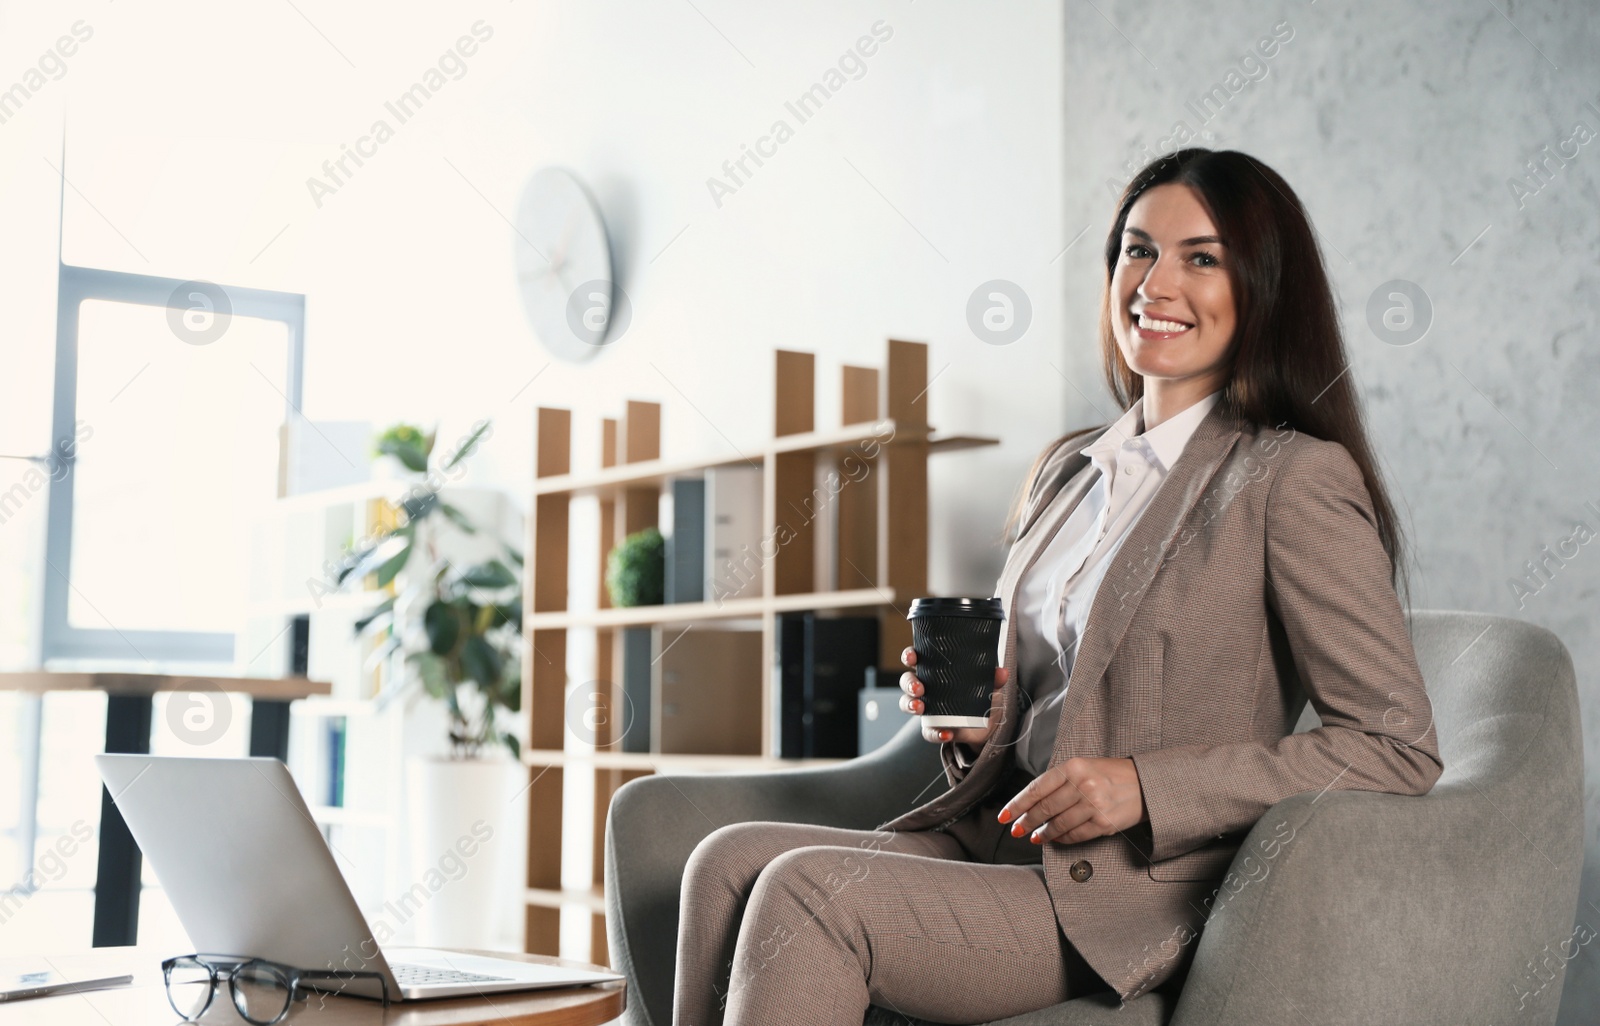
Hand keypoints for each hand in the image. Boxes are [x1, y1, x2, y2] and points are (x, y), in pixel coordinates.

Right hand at [898, 646, 1007, 746]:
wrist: (987, 724)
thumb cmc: (980, 694)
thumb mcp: (989, 685)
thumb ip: (993, 679)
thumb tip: (1002, 673)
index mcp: (935, 670)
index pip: (917, 659)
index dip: (910, 656)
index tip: (911, 657)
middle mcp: (926, 687)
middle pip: (907, 681)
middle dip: (909, 684)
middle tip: (919, 688)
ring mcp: (927, 707)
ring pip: (907, 704)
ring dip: (910, 705)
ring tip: (920, 708)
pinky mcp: (933, 727)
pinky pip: (927, 731)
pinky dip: (935, 733)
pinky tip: (946, 734)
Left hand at [996, 756, 1146, 844]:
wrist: (1146, 784)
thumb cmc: (1112, 774)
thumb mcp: (1084, 766)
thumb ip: (1060, 780)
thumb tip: (1033, 801)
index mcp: (1074, 767)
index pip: (1037, 788)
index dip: (1017, 804)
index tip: (1005, 815)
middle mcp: (1082, 785)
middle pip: (1044, 808)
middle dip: (1026, 822)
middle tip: (1016, 830)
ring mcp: (1094, 805)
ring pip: (1058, 824)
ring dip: (1043, 833)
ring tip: (1035, 837)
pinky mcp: (1103, 823)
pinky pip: (1075, 835)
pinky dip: (1062, 839)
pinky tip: (1056, 839)